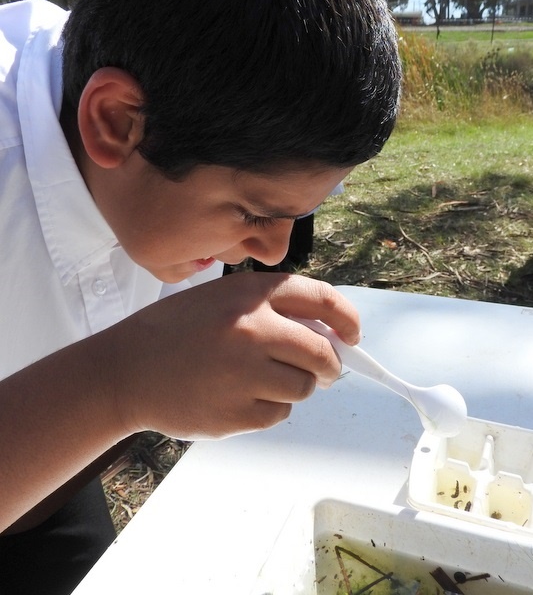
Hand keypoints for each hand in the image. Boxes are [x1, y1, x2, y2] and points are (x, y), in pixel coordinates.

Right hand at [113, 273, 359, 439]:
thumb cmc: (174, 331)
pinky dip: (268, 409)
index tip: (353, 335)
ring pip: (304, 387)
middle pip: (323, 352)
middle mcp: (254, 329)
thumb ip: (270, 308)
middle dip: (330, 365)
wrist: (124, 370)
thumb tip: (326, 332)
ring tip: (260, 380)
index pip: (322, 299)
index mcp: (251, 294)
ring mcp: (246, 373)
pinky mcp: (239, 412)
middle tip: (324, 371)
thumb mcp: (220, 300)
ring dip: (295, 387)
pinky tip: (237, 397)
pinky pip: (278, 414)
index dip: (347, 319)